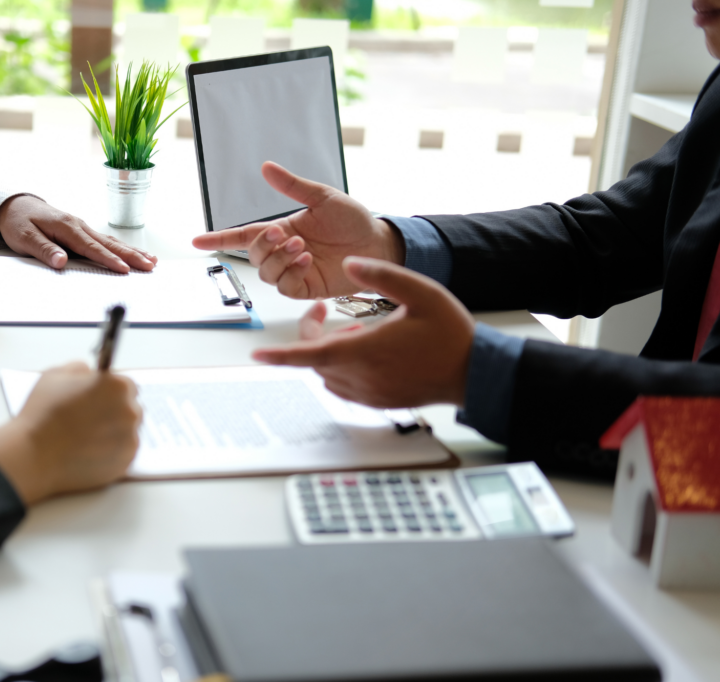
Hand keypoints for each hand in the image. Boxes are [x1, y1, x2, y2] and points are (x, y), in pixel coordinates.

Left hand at [0, 194, 156, 273]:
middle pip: (109, 243)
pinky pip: (106, 241)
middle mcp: (79, 225)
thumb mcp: (24, 238)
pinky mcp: (83, 231)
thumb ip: (44, 250)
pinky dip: (122, 248)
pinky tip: (134, 253)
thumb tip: (61, 262)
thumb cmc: (19, 222)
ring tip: (151, 261)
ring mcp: (83, 227)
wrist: (16, 205)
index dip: (108, 259)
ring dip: (132, 251)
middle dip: (131, 255)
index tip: (124, 269)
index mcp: (67, 227)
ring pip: (111, 241)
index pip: (91, 247)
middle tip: (150, 265)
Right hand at [0, 362, 141, 504]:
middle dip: (114, 412)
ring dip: (114, 432)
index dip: (111, 392)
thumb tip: (89, 372)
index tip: (99, 399)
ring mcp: (129, 439)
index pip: (127, 385)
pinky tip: (90, 451)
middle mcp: (130, 411)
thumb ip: (80, 369)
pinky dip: (111, 453)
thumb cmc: (41, 414)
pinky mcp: (125, 463)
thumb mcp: (55, 375)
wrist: (32, 455)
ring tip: (86, 437)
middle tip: (90, 420)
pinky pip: (124, 453)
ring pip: (128, 432)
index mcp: (117, 386)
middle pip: (130, 408)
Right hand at [191, 162, 405, 298]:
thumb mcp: (322, 197)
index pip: (243, 236)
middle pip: (254, 255)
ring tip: (301, 246)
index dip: (220, 238)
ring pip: (266, 273)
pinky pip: (285, 286)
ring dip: (278, 259)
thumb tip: (266, 167)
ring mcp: (295, 272)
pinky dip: (291, 273)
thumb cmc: (353, 220)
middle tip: (283, 234)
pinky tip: (306, 260)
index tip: (196, 240)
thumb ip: (293, 186)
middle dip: (263, 245)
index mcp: (283, 229)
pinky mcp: (307, 288)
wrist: (379, 243)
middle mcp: (284, 252)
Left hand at [252, 257, 474, 407]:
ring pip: (327, 372)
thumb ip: (381, 275)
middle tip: (324, 312)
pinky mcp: (376, 401)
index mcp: (365, 350)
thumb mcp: (420, 291)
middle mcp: (361, 376)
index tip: (258, 355)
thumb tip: (350, 264)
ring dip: (330, 351)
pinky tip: (368, 350)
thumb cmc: (450, 334)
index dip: (280, 355)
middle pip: (315, 358)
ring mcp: (368, 393)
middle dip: (314, 335)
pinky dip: (342, 367)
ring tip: (358, 332)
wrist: (473, 371)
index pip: (309, 354)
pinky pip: (343, 385)